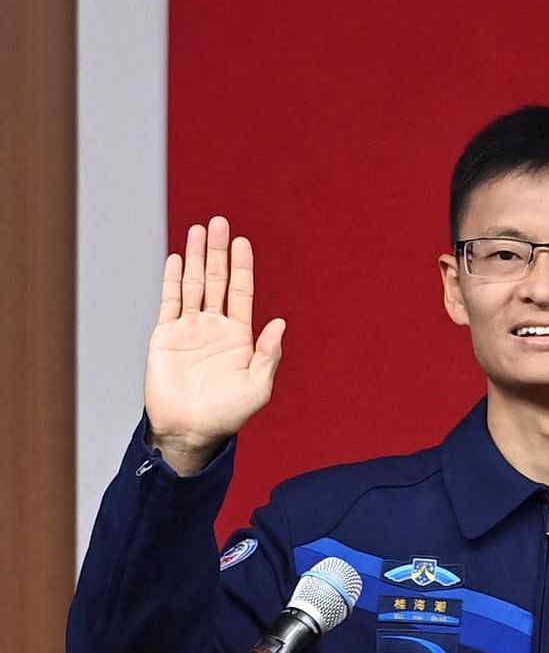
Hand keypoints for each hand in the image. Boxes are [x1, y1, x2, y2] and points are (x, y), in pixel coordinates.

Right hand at [145, 217, 284, 474]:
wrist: (190, 431)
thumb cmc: (227, 414)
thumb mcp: (258, 386)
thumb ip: (269, 354)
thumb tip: (280, 322)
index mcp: (239, 335)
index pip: (240, 291)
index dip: (241, 267)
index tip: (242, 242)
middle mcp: (214, 327)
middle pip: (216, 280)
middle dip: (217, 252)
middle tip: (219, 222)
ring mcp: (188, 329)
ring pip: (192, 285)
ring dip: (194, 258)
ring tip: (198, 230)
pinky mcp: (164, 337)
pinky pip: (169, 303)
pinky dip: (172, 281)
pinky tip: (175, 259)